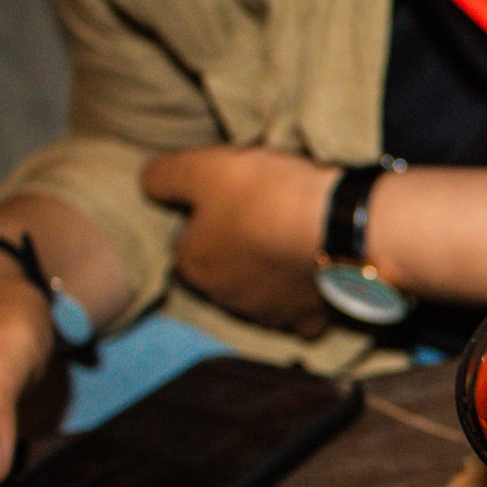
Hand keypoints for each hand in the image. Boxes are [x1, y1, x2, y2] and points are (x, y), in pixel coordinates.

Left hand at [142, 146, 338, 337]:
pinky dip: (301, 304)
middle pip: (223, 272)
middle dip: (234, 251)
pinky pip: (298, 317)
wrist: (339, 225)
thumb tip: (148, 186)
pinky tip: (309, 282)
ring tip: (288, 241)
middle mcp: (225, 299)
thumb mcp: (202, 168)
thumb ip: (164, 176)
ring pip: (257, 295)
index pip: (184, 244)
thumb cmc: (264, 195)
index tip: (225, 200)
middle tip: (259, 216)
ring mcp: (269, 314)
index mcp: (193, 266)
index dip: (202, 220)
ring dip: (266, 276)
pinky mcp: (307, 319)